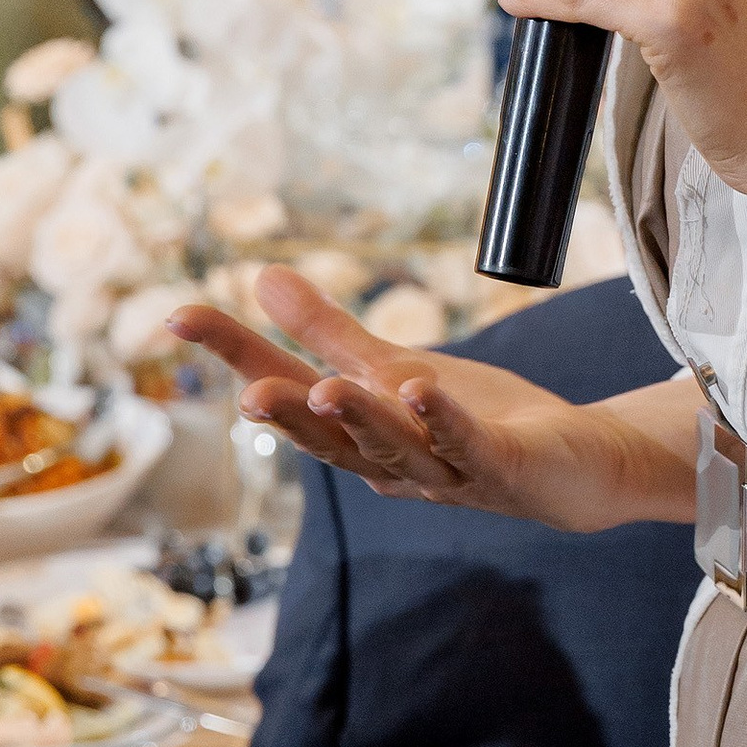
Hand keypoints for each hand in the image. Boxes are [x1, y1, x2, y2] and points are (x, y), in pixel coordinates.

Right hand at [171, 267, 696, 531]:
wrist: (568, 466)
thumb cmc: (472, 419)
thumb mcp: (391, 367)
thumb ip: (327, 332)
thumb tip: (260, 276)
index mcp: (355, 431)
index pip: (284, 388)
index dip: (234, 353)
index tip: (178, 316)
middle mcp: (388, 461)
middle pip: (327, 438)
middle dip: (286, 416)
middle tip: (243, 395)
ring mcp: (442, 470)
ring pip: (391, 449)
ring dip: (360, 421)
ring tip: (325, 389)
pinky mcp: (498, 467)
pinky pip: (464, 444)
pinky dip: (440, 419)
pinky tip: (420, 388)